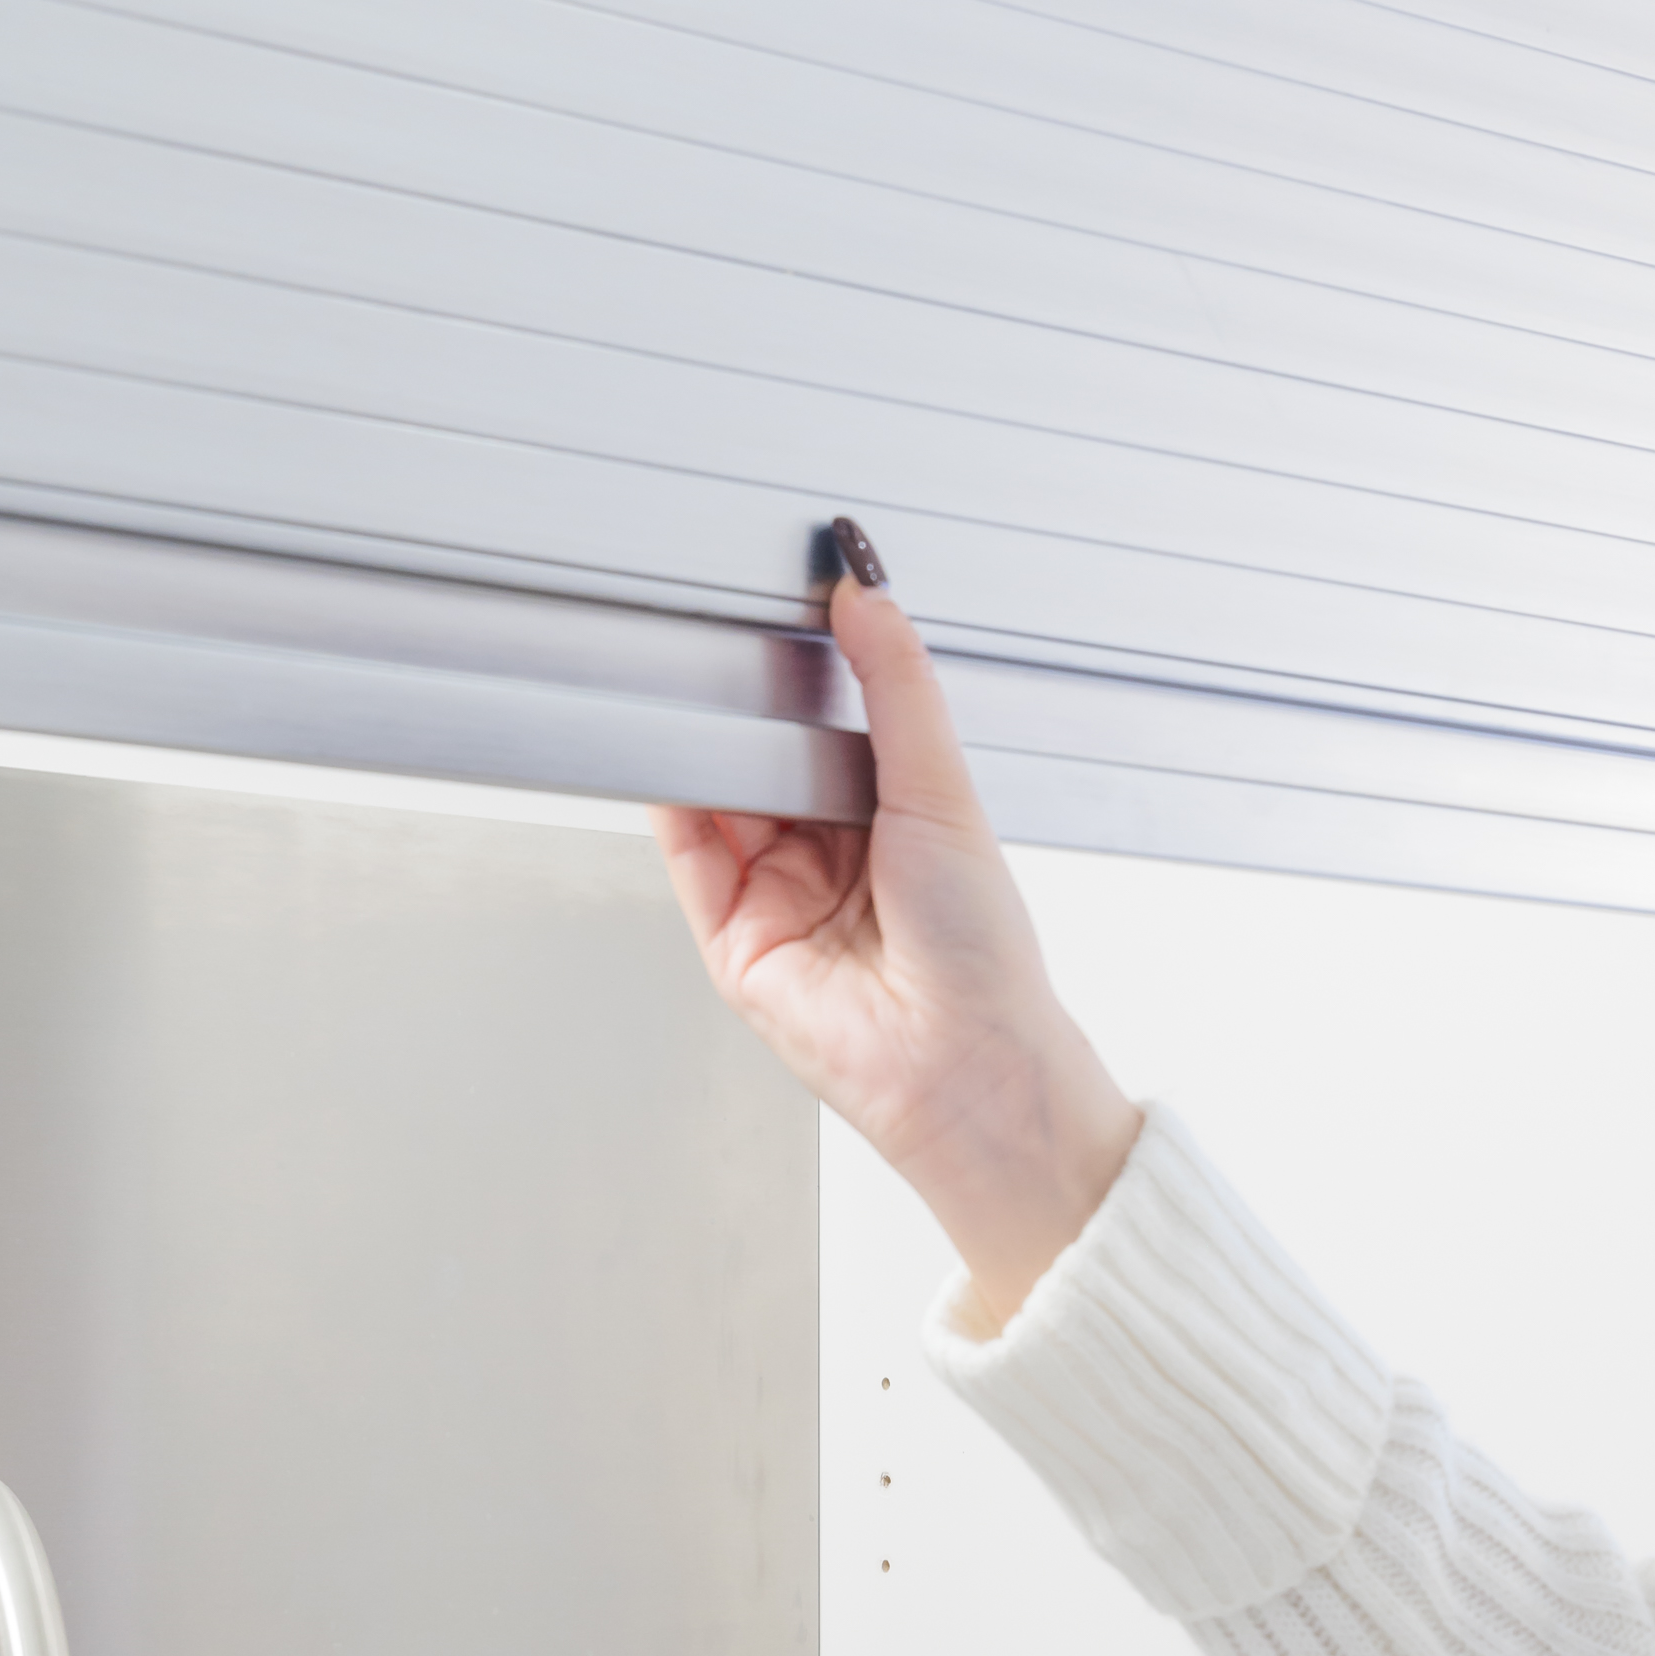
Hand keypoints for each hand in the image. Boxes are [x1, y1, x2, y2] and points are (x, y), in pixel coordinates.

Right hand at [655, 552, 1141, 1330]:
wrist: (959, 1064)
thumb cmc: (980, 954)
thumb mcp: (941, 786)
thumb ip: (896, 685)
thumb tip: (866, 594)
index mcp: (891, 812)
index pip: (828, 718)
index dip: (810, 661)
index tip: (794, 591)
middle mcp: (829, 852)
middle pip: (766, 753)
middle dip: (750, 696)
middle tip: (737, 622)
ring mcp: (776, 894)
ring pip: (720, 795)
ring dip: (709, 739)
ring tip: (703, 675)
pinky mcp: (732, 938)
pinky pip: (689, 852)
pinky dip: (674, 797)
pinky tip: (678, 745)